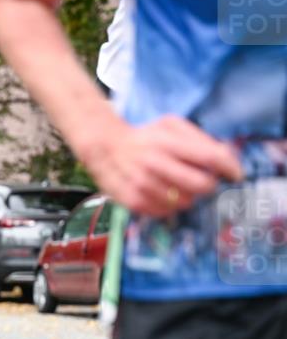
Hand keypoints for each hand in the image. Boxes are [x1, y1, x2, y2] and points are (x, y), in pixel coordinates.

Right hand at [82, 115, 241, 217]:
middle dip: (209, 186)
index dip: (230, 168)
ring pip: (185, 203)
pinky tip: (164, 196)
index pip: (210, 157)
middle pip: (202, 185)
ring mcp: (142, 185)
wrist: (104, 147)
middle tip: (204, 182)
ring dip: (188, 198)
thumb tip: (228, 159)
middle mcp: (154, 163)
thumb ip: (200, 139)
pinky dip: (170, 207)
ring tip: (179, 188)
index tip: (236, 175)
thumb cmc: (145, 136)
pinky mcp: (132, 201)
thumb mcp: (171, 125)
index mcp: (167, 142)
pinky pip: (164, 213)